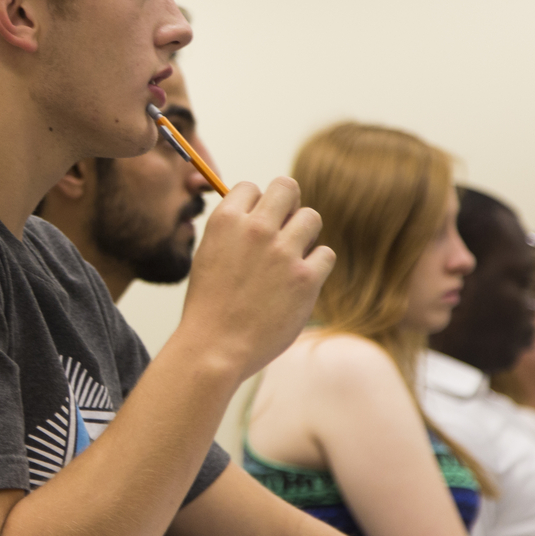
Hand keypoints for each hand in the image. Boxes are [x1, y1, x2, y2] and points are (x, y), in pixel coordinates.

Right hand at [182, 178, 335, 379]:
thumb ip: (233, 230)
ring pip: (311, 217)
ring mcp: (283, 252)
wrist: (215, 348)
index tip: (254, 225)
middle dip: (286, 205)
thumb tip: (258, 212)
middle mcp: (256, 229)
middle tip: (282, 230)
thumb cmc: (209, 305)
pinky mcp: (306, 278)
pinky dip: (316, 265)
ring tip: (292, 257)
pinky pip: (326, 254)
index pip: (251, 187)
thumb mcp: (208, 254)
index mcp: (226, 220)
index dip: (255, 204)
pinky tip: (300, 280)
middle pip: (287, 188)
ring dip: (304, 234)